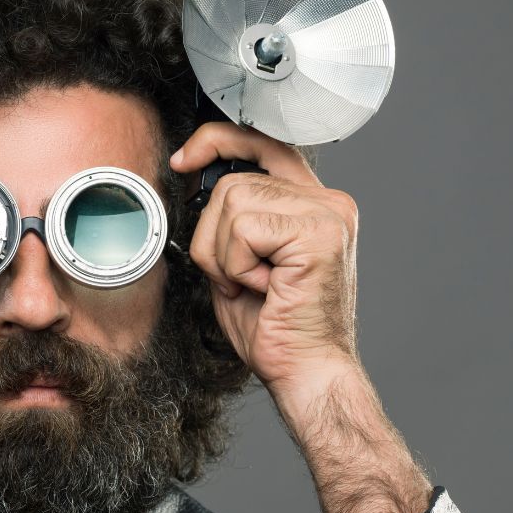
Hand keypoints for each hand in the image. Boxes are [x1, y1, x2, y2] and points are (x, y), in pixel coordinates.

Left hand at [171, 123, 360, 399]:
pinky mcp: (319, 232)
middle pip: (232, 181)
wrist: (305, 371)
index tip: (184, 159)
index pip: (264, 144)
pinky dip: (236, 264)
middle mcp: (328, 201)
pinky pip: (242, 227)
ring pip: (232, 200)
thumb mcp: (239, 261)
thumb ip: (230, 220)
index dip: (219, 141)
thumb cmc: (273, 326)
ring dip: (223, 254)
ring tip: (252, 285)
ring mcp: (328, 214)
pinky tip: (264, 288)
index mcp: (313, 204)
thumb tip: (193, 180)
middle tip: (238, 279)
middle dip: (213, 236)